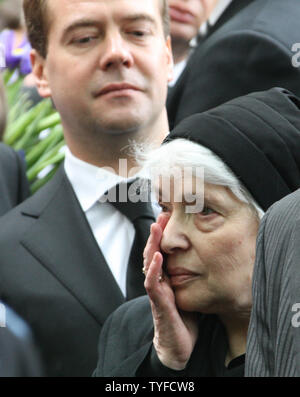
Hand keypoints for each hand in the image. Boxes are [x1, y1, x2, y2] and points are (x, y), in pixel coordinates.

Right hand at [143, 214, 198, 370]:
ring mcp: (157, 291)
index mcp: (165, 277)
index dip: (163, 234)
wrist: (178, 344)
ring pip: (150, 263)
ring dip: (152, 244)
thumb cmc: (184, 317)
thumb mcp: (189, 291)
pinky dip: (154, 270)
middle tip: (162, 214)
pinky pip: (153, 285)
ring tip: (156, 227)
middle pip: (153, 251)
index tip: (168, 215)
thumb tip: (210, 257)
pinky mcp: (159, 304)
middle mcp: (159, 281)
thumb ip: (192, 275)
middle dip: (156, 233)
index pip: (161, 250)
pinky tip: (158, 257)